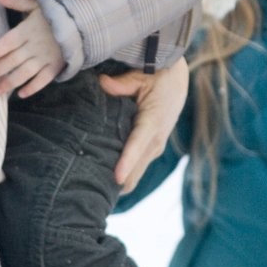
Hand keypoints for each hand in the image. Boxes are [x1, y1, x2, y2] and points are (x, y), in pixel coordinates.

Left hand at [0, 0, 66, 97]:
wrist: (82, 20)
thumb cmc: (55, 11)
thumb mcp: (36, 3)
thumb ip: (16, 0)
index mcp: (27, 30)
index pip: (6, 43)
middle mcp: (34, 46)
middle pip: (12, 61)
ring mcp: (46, 57)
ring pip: (24, 73)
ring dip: (10, 83)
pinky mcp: (56, 65)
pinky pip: (43, 80)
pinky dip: (33, 88)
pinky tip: (21, 94)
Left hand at [101, 58, 187, 191]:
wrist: (177, 81)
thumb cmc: (158, 77)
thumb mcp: (141, 76)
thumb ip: (121, 83)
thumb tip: (101, 83)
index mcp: (153, 122)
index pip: (138, 145)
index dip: (127, 162)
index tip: (116, 178)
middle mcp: (156, 140)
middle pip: (136, 171)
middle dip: (116, 182)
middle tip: (89, 190)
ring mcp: (155, 148)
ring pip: (135, 175)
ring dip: (118, 182)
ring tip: (91, 188)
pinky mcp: (152, 150)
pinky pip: (136, 169)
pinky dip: (123, 175)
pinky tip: (102, 179)